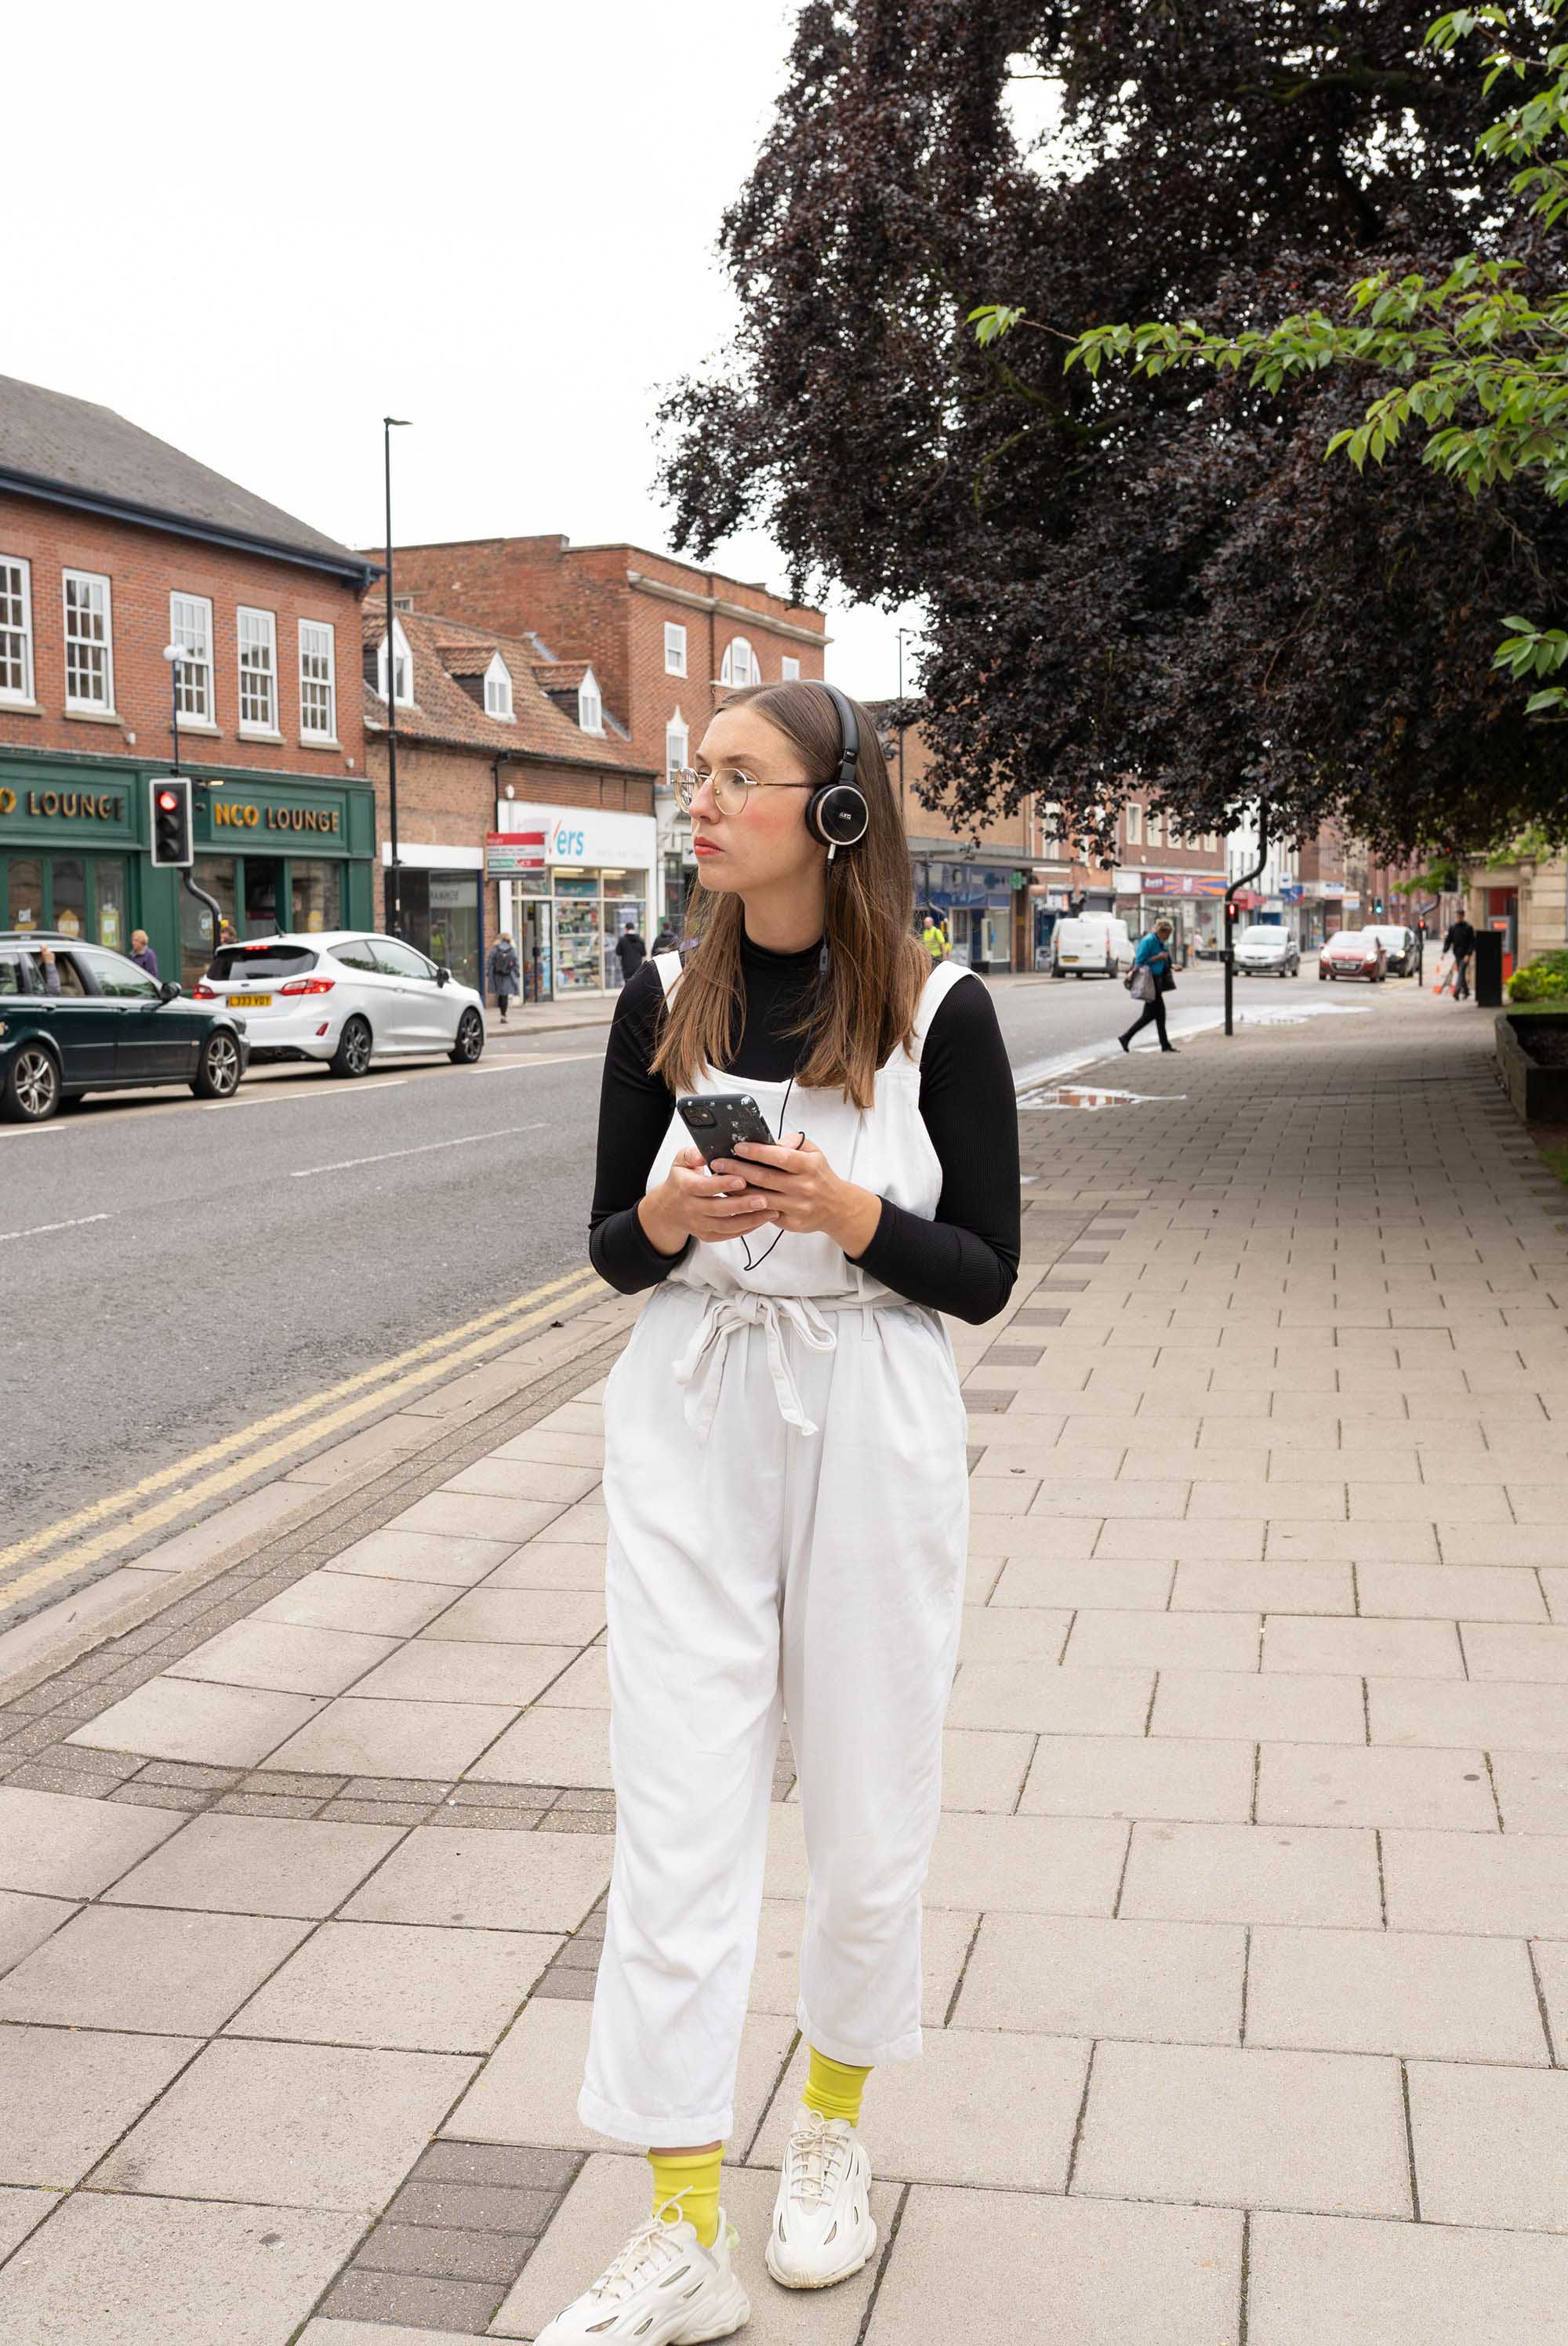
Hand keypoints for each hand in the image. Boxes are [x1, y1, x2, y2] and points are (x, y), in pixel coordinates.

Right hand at [638, 1145, 776, 1255]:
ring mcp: (699, 1224)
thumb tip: (704, 1152)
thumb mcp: (681, 1162)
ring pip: (726, 1226)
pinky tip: (761, 1220)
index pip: (705, 1187)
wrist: (668, 1209)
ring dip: (750, 1220)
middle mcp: (691, 1208)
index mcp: (686, 1187)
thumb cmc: (680, 1181)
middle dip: (742, 1205)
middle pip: (719, 1209)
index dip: (724, 1184)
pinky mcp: (707, 1235)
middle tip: (764, 1199)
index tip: (742, 1180)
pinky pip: (729, 1234)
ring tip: (770, 1211)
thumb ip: (693, 1154)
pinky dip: (746, 1228)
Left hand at [718, 1136, 882, 1257]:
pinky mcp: (791, 1223)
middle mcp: (804, 1187)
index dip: (757, 1152)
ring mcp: (797, 1207)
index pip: (780, 1157)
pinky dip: (746, 1205)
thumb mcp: (813, 1153)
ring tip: (719, 1179)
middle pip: (764, 1178)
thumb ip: (793, 1143)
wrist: (837, 1207)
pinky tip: (732, 1197)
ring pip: (760, 1198)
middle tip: (718, 1163)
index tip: (737, 1147)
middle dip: (738, 1169)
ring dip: (736, 1189)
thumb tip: (770, 1140)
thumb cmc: (819, 1175)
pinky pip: (763, 1213)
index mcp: (809, 1166)